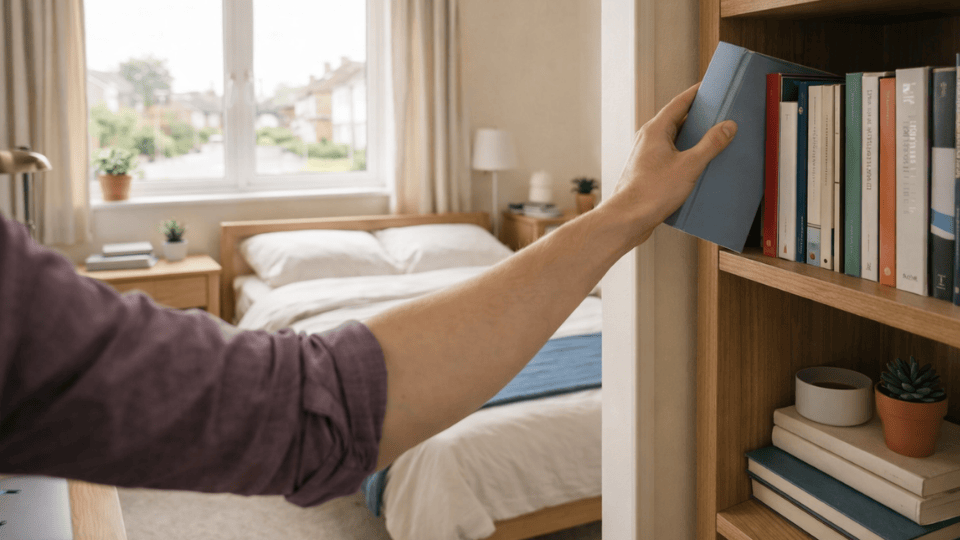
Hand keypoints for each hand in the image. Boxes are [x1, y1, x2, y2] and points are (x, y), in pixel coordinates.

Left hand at [604, 83, 736, 244]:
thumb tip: (728, 126)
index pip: (680, 102)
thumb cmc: (651, 193)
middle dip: (699, 118)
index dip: (697, 93)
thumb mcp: (689, 166)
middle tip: (721, 114)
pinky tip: (700, 166)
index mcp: (655, 130)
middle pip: (678, 121)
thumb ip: (710, 144)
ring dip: (694, 140)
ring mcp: (647, 157)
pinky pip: (671, 158)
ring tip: (717, 140)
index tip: (712, 86)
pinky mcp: (649, 173)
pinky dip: (686, 157)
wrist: (627, 219)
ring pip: (675, 142)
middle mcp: (648, 140)